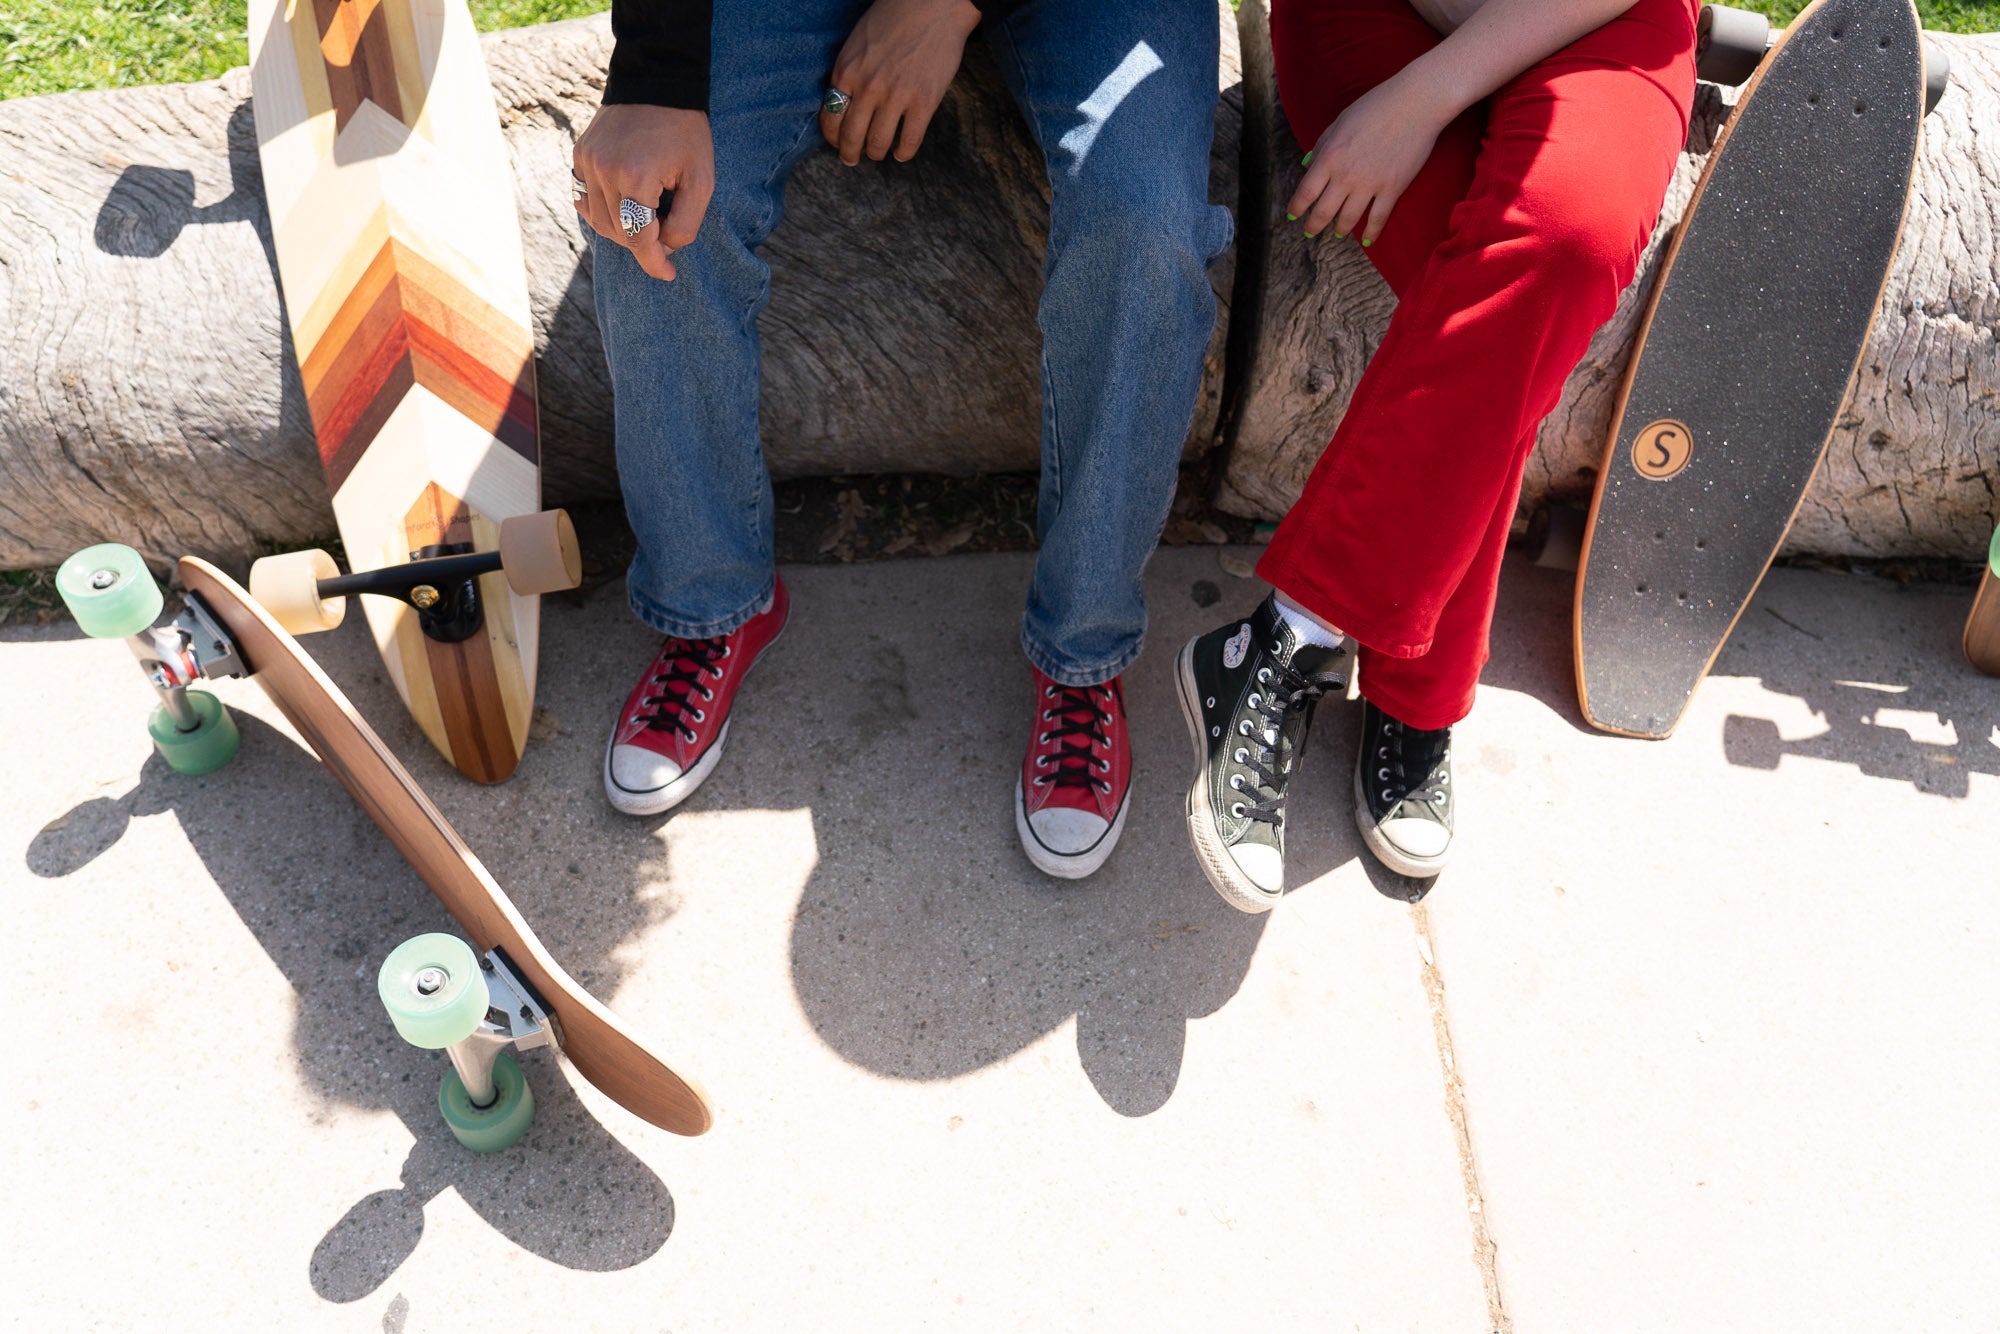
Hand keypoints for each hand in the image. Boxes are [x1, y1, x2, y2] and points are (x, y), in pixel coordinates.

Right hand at [573, 104, 715, 281]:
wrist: (657, 82)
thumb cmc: (686, 132)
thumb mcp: (701, 180)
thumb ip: (686, 223)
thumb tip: (664, 249)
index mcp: (635, 177)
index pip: (638, 239)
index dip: (654, 263)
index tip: (668, 275)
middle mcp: (603, 170)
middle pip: (618, 233)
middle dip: (643, 242)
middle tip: (667, 230)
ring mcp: (586, 161)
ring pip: (598, 221)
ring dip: (623, 229)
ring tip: (647, 215)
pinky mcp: (578, 154)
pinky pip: (584, 200)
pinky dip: (603, 212)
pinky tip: (623, 206)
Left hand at [820, 0, 980, 165]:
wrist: (933, 4)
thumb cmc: (894, 17)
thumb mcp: (858, 42)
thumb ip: (850, 72)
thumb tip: (845, 103)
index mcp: (847, 70)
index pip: (830, 117)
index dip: (832, 137)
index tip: (838, 143)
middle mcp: (867, 86)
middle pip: (851, 136)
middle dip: (849, 154)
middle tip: (852, 160)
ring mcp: (896, 95)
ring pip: (878, 143)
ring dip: (876, 153)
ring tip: (879, 153)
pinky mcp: (923, 101)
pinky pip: (909, 141)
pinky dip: (903, 153)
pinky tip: (902, 153)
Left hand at [1287, 76, 1449, 246]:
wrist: (1415, 103)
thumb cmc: (1376, 107)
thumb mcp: (1340, 122)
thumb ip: (1322, 145)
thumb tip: (1307, 166)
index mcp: (1329, 156)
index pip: (1305, 192)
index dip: (1296, 208)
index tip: (1293, 216)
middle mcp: (1346, 175)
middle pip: (1323, 212)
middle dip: (1314, 226)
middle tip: (1311, 232)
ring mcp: (1370, 184)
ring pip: (1349, 219)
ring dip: (1341, 229)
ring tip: (1339, 233)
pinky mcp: (1393, 189)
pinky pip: (1378, 218)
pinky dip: (1372, 232)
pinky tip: (1367, 240)